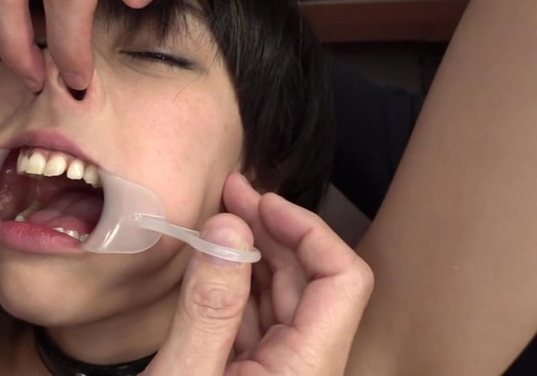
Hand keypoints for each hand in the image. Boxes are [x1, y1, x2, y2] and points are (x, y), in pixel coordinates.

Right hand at [145, 174, 373, 374]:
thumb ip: (208, 308)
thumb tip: (227, 229)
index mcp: (305, 369)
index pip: (343, 281)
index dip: (309, 230)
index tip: (264, 203)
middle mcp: (303, 365)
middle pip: (309, 281)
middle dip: (272, 230)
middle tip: (232, 193)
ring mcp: (281, 369)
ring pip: (281, 296)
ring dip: (252, 252)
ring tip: (220, 217)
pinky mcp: (255, 374)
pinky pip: (255, 317)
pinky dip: (234, 283)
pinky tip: (212, 260)